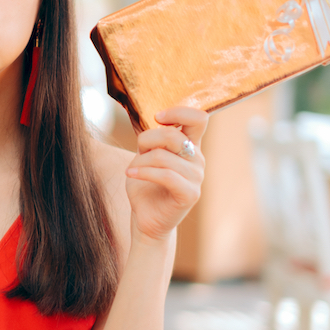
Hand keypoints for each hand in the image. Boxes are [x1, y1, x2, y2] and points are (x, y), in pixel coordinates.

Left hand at [125, 107, 207, 240]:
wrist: (146, 217)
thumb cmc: (144, 185)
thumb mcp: (146, 156)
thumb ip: (154, 139)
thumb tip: (157, 120)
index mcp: (190, 146)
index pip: (199, 118)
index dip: (178, 112)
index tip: (157, 117)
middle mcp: (197, 159)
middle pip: (173, 135)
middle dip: (147, 140)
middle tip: (138, 152)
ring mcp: (197, 177)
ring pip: (163, 157)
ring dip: (141, 162)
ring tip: (132, 170)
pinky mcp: (190, 194)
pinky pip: (166, 175)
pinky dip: (144, 173)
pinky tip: (131, 174)